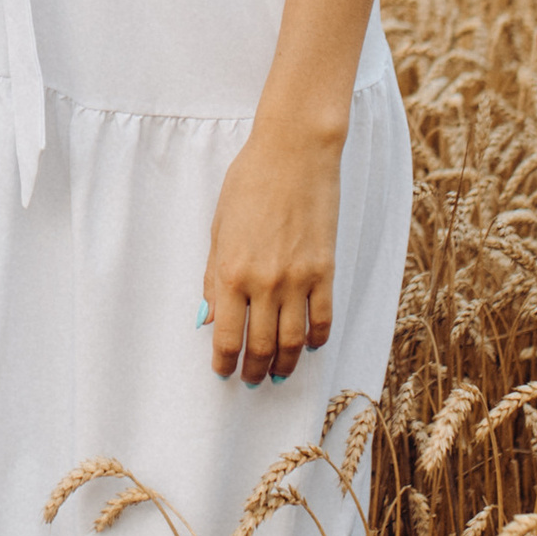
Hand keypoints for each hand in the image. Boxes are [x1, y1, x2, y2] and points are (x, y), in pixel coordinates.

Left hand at [201, 123, 340, 384]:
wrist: (294, 154)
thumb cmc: (249, 184)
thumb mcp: (219, 229)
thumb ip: (215, 276)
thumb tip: (210, 317)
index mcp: (231, 272)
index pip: (227, 336)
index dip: (224, 362)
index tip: (223, 372)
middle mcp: (265, 282)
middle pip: (260, 346)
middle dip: (253, 370)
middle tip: (250, 381)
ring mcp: (298, 279)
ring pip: (293, 340)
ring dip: (284, 364)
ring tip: (277, 374)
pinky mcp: (325, 270)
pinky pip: (323, 318)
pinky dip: (317, 339)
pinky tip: (311, 346)